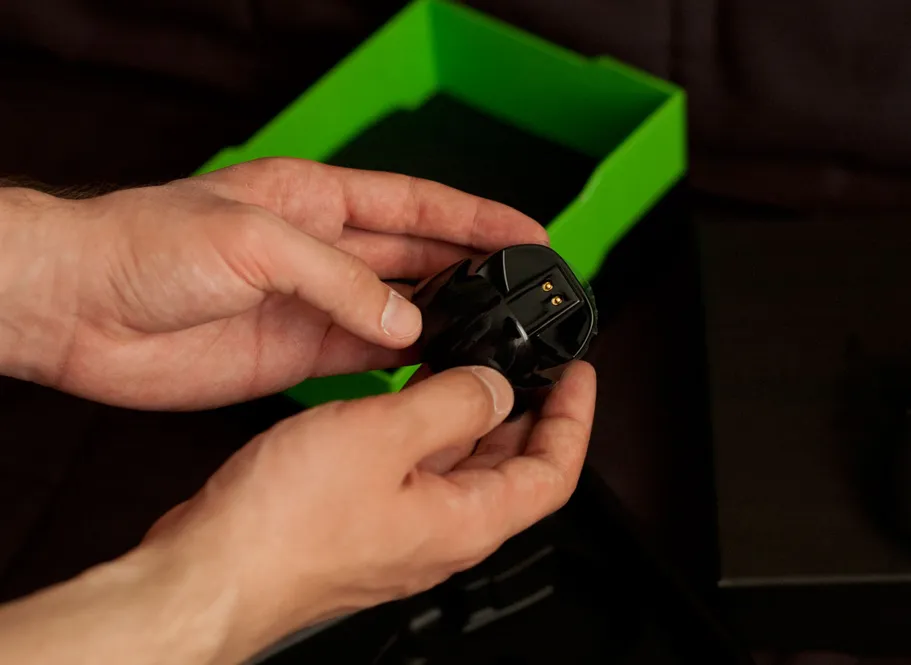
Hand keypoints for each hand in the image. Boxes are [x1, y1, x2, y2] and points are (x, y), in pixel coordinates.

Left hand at [0, 158, 546, 407]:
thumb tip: (404, 319)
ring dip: (445, 321)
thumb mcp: (250, 242)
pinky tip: (435, 368)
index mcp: (315, 199)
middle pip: (417, 258)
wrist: (77, 309)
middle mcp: (321, 250)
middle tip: (524, 292)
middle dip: (473, 271)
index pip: (417, 205)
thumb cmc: (142, 246)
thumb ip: (337, 280)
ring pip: (400, 311)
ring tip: (494, 335)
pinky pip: (368, 356)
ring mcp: (311, 305)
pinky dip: (404, 363)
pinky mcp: (295, 354)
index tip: (527, 231)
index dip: (476, 218)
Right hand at [136, 361, 595, 663]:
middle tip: (530, 364)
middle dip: (530, 411)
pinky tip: (407, 399)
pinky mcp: (368, 524)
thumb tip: (494, 387)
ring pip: (463, 467)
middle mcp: (444, 532)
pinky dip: (428, 430)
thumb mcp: (384, 436)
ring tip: (469, 365)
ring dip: (475, 416)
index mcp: (468, 519)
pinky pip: (418, 472)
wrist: (214, 570)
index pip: (555, 470)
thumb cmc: (284, 525)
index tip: (578, 374)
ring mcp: (406, 530)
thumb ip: (451, 404)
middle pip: (513, 468)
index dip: (575, 417)